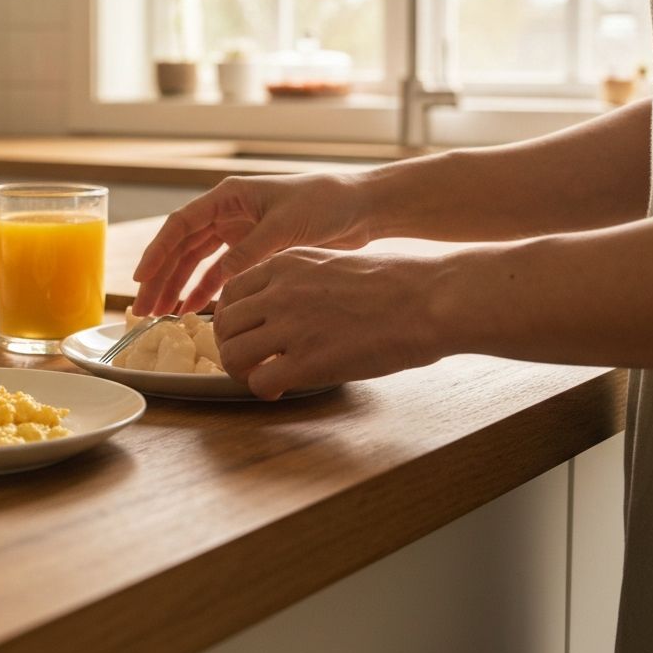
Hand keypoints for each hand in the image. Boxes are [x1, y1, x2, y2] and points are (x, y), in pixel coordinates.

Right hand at [132, 173, 371, 316]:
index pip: (181, 225)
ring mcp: (237, 231)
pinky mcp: (251, 249)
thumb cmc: (324, 203)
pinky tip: (192, 310)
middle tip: (143, 309)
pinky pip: (219, 272)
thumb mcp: (284, 227)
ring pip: (196, 262)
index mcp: (228, 197)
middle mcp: (227, 212)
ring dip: (178, 287)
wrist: (359, 207)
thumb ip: (250, 252)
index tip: (141, 279)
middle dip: (161, 278)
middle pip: (182, 247)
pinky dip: (205, 290)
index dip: (157, 252)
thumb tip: (220, 280)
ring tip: (160, 315)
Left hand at [213, 247, 447, 399]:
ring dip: (241, 371)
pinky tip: (279, 389)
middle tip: (249, 360)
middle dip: (230, 345)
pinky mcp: (309, 360)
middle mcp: (280, 291)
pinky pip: (259, 381)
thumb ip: (297, 280)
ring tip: (260, 376)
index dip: (231, 318)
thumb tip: (278, 304)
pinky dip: (263, 390)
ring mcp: (292, 325)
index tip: (244, 332)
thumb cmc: (394, 282)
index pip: (230, 292)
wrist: (429, 299)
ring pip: (232, 353)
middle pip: (223, 324)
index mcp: (285, 264)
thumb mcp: (330, 263)